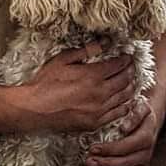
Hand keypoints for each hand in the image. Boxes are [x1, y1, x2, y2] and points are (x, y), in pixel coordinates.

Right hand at [12, 40, 135, 133]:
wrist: (34, 109)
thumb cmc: (45, 83)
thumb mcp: (63, 60)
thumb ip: (86, 51)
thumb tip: (104, 42)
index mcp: (92, 75)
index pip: (118, 65)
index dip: (125, 60)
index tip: (127, 57)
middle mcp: (100, 93)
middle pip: (125, 80)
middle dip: (131, 71)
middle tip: (131, 67)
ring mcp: (99, 110)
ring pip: (124, 97)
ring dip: (131, 87)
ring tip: (131, 81)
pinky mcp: (95, 123)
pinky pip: (118, 113)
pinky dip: (125, 105)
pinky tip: (125, 101)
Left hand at [84, 97, 160, 165]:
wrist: (151, 120)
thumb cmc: (142, 113)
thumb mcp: (142, 108)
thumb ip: (135, 115)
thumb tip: (124, 128)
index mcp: (146, 136)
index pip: (127, 145)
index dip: (110, 149)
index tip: (92, 148)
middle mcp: (146, 151)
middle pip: (125, 161)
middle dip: (106, 162)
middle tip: (88, 160)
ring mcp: (144, 161)